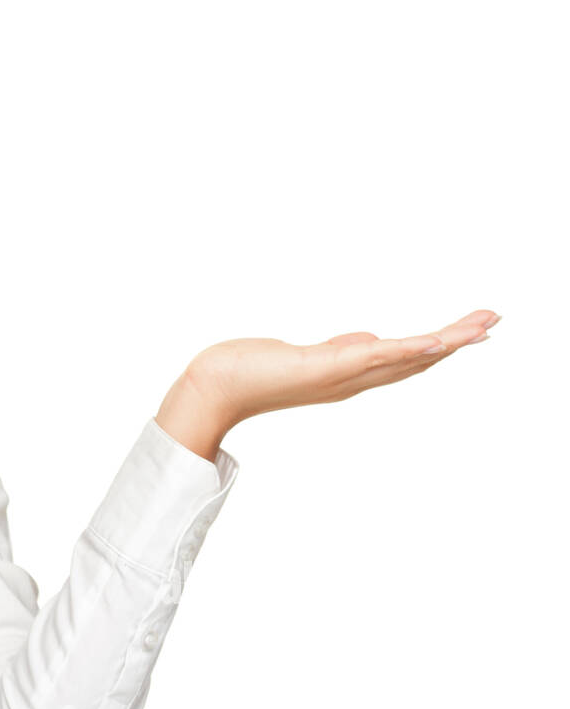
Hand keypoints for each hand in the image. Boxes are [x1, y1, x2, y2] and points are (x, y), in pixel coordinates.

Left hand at [183, 309, 501, 428]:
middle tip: (494, 321)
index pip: (404, 360)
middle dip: (456, 341)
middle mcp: (350, 381)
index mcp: (348, 375)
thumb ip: (340, 350)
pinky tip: (434, 341)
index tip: (472, 331)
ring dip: (445, 343)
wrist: (214, 388)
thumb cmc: (250, 371)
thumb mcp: (304, 355)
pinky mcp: (324, 368)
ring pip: (404, 359)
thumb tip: (367, 339)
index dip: (441, 346)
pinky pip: (374, 358)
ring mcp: (340, 376)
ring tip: (481, 328)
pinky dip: (407, 350)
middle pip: (416, 360)